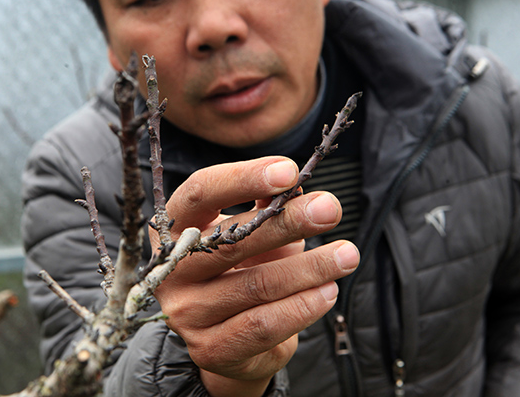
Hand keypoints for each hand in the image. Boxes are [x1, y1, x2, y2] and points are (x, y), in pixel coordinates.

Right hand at [152, 156, 359, 396]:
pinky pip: (264, 325)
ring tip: (346, 255)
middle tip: (330, 209)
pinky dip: (303, 307)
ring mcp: (186, 312)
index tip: (289, 170)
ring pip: (257, 285)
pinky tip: (329, 291)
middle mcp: (172, 269)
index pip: (201, 192)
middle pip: (232, 240)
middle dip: (288, 222)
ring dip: (310, 268)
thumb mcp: (251, 231)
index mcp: (175, 227)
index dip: (244, 178)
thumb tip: (296, 182)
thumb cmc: (241, 268)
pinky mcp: (209, 348)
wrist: (227, 337)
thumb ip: (267, 205)